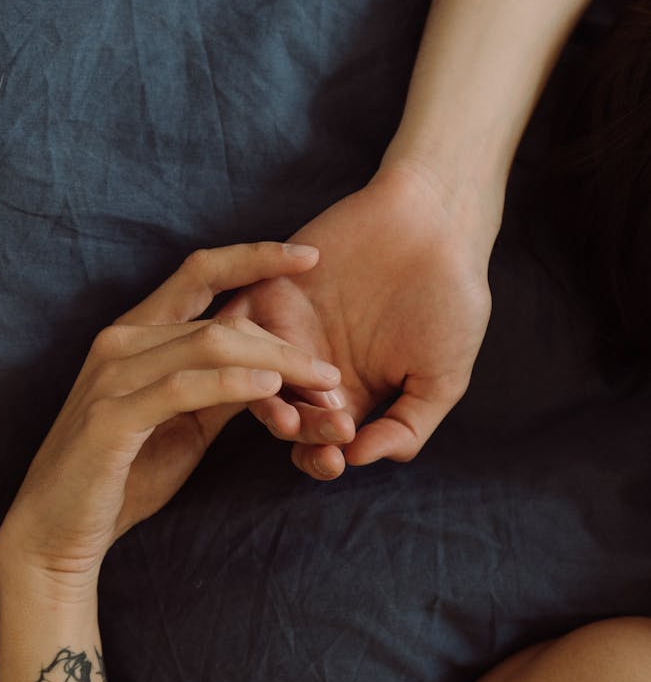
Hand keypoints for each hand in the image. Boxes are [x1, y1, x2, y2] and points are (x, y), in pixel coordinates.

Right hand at [0, 242, 342, 589]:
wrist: (56, 533)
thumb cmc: (121, 478)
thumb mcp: (183, 425)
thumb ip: (220, 388)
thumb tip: (273, 364)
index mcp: (133, 335)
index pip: (197, 273)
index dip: (253, 256)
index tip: (308, 256)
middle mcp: (118, 343)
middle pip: (218, 319)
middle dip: (284, 342)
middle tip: (332, 373)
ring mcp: (110, 376)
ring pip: (208, 345)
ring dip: (274, 362)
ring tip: (320, 383)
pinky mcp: (110, 417)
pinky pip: (183, 387)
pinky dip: (232, 383)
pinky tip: (271, 388)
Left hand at [217, 163, 496, 478]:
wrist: (434, 222)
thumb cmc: (448, 298)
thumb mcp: (442, 377)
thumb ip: (407, 426)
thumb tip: (359, 460)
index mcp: (346, 395)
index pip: (315, 444)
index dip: (319, 459)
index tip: (336, 458)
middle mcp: (308, 368)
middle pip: (281, 418)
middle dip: (297, 432)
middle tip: (322, 426)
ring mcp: (285, 330)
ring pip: (250, 378)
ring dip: (265, 399)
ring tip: (289, 406)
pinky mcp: (265, 289)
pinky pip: (233, 325)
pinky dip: (245, 343)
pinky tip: (281, 352)